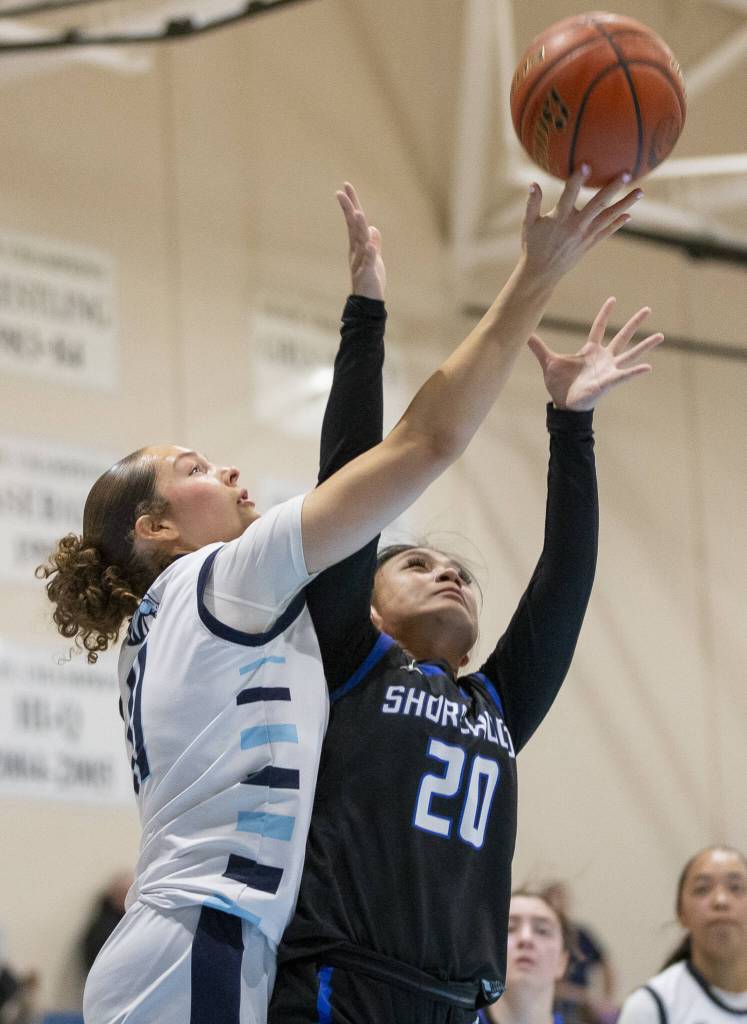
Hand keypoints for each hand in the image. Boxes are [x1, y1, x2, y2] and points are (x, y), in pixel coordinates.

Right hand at [336, 182, 385, 300]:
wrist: (368, 304)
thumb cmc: (371, 282)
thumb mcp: (375, 259)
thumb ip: (374, 244)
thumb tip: (374, 228)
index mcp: (358, 246)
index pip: (354, 222)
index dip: (351, 205)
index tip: (345, 188)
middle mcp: (357, 251)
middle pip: (353, 227)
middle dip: (348, 209)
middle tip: (341, 192)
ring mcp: (361, 262)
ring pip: (360, 241)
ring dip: (359, 227)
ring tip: (357, 213)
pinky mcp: (367, 274)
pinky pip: (369, 262)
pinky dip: (370, 253)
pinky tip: (370, 245)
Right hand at [521, 166, 642, 285]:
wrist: (541, 273)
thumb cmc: (532, 246)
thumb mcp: (528, 224)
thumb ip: (532, 203)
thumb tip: (533, 183)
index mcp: (559, 218)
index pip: (569, 194)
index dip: (578, 179)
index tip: (587, 165)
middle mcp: (576, 226)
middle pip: (598, 204)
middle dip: (613, 188)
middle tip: (627, 174)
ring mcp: (585, 236)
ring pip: (609, 217)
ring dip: (625, 204)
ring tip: (641, 192)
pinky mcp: (589, 244)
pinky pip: (607, 232)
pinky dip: (618, 223)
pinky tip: (629, 214)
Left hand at [528, 297, 663, 410]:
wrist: (564, 406)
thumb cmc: (560, 386)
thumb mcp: (548, 362)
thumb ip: (538, 347)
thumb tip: (523, 334)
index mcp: (590, 351)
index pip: (599, 327)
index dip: (605, 314)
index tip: (612, 299)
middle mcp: (603, 358)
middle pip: (622, 336)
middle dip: (634, 323)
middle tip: (647, 309)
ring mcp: (609, 369)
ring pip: (631, 354)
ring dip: (645, 345)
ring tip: (661, 336)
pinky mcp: (610, 381)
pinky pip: (625, 375)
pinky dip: (636, 372)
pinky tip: (649, 367)